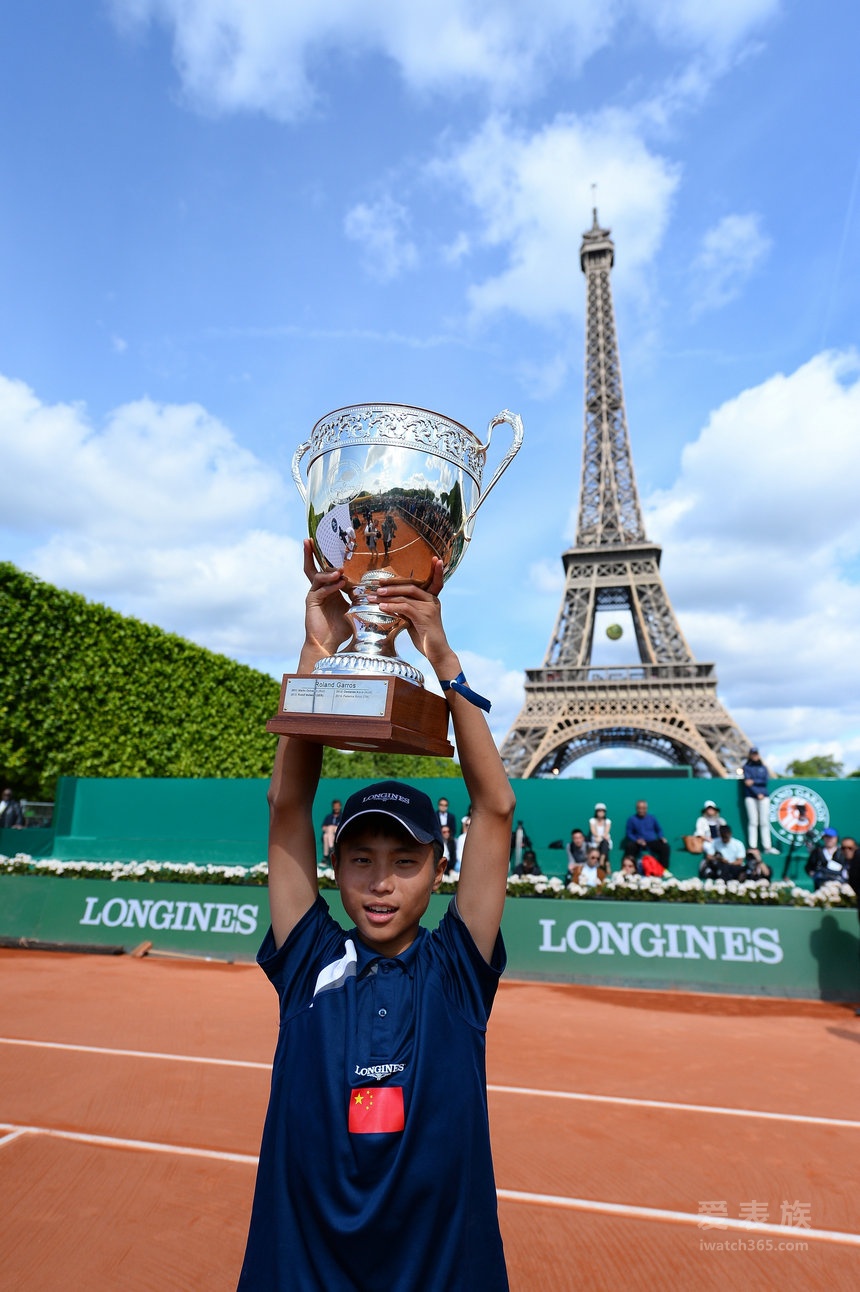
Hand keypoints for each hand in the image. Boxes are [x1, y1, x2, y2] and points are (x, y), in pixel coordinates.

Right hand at [301, 539, 350, 661]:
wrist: (329, 644)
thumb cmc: (342, 629)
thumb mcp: (356, 610)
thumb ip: (361, 598)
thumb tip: (378, 590)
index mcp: (330, 589)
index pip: (328, 570)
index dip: (330, 558)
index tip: (335, 545)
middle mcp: (320, 589)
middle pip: (313, 567)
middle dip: (311, 553)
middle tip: (310, 539)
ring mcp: (315, 594)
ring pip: (318, 576)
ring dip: (329, 572)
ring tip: (340, 571)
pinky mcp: (311, 602)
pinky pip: (319, 589)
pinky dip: (330, 585)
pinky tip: (340, 583)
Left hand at [374, 559, 452, 670]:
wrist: (437, 653)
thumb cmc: (425, 638)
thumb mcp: (414, 620)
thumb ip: (406, 609)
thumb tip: (390, 603)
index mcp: (432, 600)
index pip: (435, 580)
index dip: (436, 570)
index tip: (434, 558)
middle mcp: (433, 601)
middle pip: (411, 586)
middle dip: (392, 585)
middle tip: (377, 585)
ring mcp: (429, 608)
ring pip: (405, 596)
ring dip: (387, 596)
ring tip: (373, 597)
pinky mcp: (424, 617)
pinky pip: (405, 607)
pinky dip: (391, 606)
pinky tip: (381, 607)